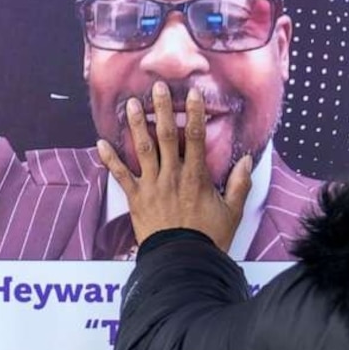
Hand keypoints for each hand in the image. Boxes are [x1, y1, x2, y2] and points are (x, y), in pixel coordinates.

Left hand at [97, 80, 251, 251]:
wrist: (181, 262)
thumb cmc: (208, 239)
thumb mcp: (232, 212)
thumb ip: (239, 184)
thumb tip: (247, 160)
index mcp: (196, 176)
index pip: (197, 138)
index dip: (195, 113)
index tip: (192, 93)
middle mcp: (173, 176)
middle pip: (166, 136)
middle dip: (161, 109)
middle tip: (156, 87)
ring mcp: (152, 186)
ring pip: (143, 149)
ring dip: (135, 125)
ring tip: (130, 104)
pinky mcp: (135, 199)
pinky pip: (120, 176)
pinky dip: (109, 160)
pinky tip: (100, 143)